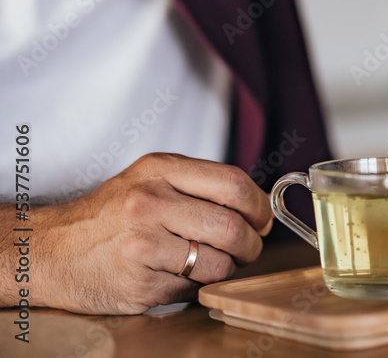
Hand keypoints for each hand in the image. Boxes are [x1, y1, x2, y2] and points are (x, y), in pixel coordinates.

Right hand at [32, 153, 271, 314]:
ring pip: (218, 264)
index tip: (263, 219)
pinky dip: (194, 287)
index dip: (259, 206)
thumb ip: (201, 186)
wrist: (50, 249)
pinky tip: (173, 275)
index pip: (233, 184)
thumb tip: (260, 209)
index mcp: (159, 171)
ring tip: (206, 262)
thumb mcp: (150, 179)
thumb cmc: (111, 214)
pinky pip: (192, 290)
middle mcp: (149, 204)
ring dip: (224, 269)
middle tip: (247, 248)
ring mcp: (142, 246)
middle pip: (232, 227)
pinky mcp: (138, 285)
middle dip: (251, 244)